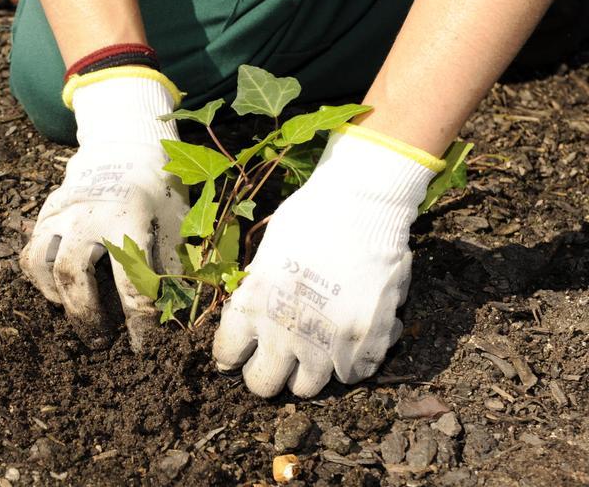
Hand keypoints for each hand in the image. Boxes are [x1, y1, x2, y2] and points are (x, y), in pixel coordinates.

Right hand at [20, 72, 187, 350]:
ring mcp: (61, 213)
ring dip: (58, 299)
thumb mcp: (178, 223)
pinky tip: (58, 295)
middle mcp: (88, 214)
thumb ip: (176, 267)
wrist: (126, 148)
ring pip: (43, 263)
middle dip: (86, 315)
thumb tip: (178, 316)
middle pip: (73, 273)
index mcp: (128, 218)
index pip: (131, 281)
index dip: (138, 322)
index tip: (143, 348)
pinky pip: (30, 254)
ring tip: (78, 319)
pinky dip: (40, 280)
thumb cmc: (159, 194)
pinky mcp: (45, 214)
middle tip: (102, 341)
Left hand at [212, 124, 443, 396]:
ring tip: (312, 351)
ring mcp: (327, 343)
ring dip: (307, 372)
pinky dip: (352, 363)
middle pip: (262, 384)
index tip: (237, 354)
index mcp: (252, 308)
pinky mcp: (366, 343)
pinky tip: (349, 342)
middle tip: (273, 360)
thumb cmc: (310, 218)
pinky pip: (354, 376)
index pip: (226, 354)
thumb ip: (258, 294)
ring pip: (307, 388)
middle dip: (264, 373)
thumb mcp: (266, 255)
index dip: (231, 355)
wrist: (363, 204)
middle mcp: (284, 334)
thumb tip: (251, 318)